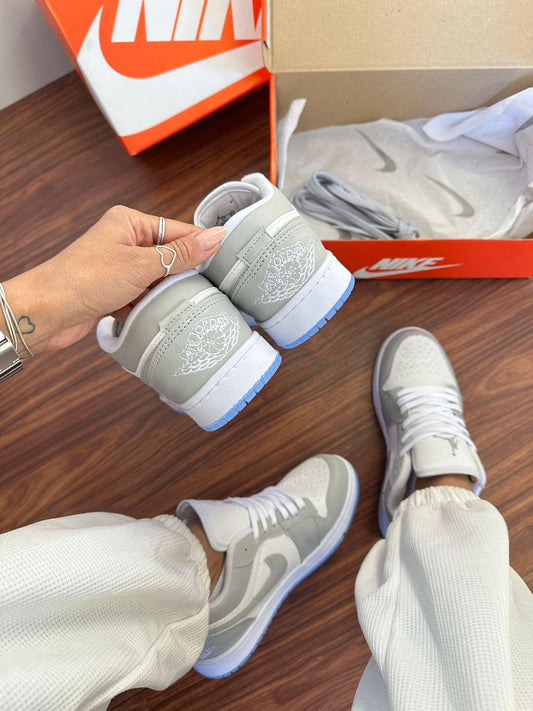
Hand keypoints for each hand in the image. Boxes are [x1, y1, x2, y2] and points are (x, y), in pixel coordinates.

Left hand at [1, 206, 224, 353]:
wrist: (45, 312)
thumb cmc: (83, 280)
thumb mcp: (141, 265)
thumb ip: (181, 253)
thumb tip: (215, 237)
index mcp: (129, 223)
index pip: (177, 230)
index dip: (201, 246)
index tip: (225, 260)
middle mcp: (123, 241)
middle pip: (169, 256)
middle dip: (181, 275)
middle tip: (202, 290)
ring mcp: (118, 267)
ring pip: (157, 280)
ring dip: (164, 294)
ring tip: (176, 306)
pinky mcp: (113, 291)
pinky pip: (143, 297)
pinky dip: (148, 307)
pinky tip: (152, 316)